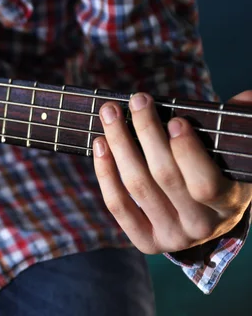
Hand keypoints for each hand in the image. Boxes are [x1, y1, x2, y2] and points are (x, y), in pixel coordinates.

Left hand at [93, 90, 251, 253]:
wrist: (210, 216)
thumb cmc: (222, 172)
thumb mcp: (237, 152)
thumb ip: (241, 123)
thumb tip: (244, 97)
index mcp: (229, 204)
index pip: (205, 184)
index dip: (187, 152)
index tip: (175, 120)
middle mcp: (200, 225)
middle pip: (164, 177)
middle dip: (147, 132)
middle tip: (137, 101)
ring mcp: (172, 236)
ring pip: (137, 187)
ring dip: (119, 144)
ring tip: (110, 113)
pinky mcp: (146, 241)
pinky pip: (118, 205)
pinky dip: (105, 173)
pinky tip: (100, 144)